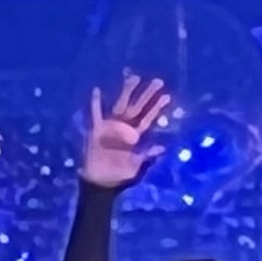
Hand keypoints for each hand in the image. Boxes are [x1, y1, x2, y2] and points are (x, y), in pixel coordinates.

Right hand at [80, 74, 169, 193]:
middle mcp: (125, 128)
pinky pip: (95, 114)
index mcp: (136, 136)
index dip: (157, 108)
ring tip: (133, 77)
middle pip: (138, 107)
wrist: (100, 182)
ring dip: (126, 92)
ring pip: (120, 105)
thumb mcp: (137, 168)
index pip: (148, 119)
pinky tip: (97, 91)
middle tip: (158, 81)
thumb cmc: (120, 175)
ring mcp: (111, 127)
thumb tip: (162, 148)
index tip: (166, 96)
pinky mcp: (96, 130)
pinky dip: (95, 103)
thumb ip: (147, 157)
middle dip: (147, 95)